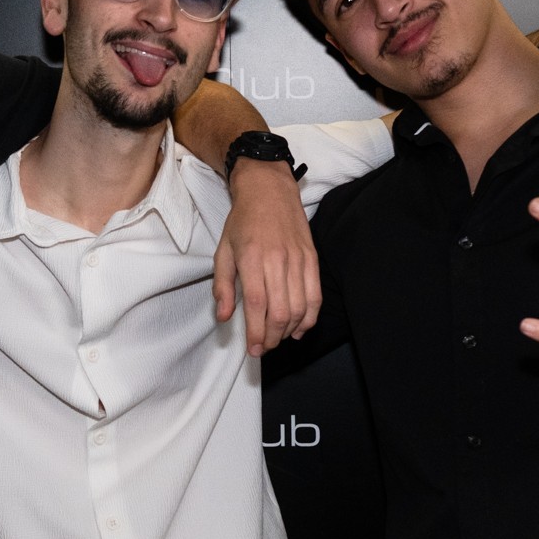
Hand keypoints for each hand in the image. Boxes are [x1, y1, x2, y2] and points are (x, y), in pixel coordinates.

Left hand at [214, 158, 321, 355]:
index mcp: (251, 258)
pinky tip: (299, 328)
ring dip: (290, 330)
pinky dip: (310, 317)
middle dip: (272, 337)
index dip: (257, 332)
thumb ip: (223, 286)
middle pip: (280, 311)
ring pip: (300, 307)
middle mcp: (277, 260)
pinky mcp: (312, 258)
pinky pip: (315, 295)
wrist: (269, 189)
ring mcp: (298, 259)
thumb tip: (224, 316)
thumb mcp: (223, 251)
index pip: (257, 305)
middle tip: (265, 347)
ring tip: (279, 338)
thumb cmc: (243, 221)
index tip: (254, 349)